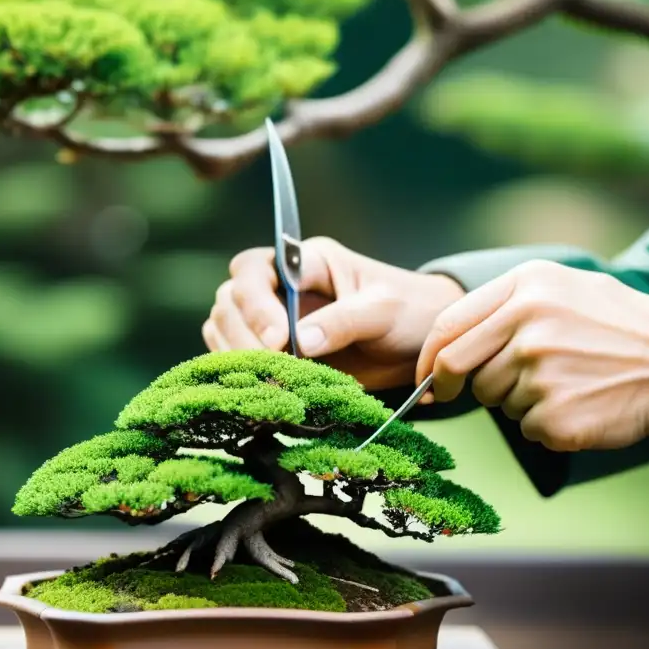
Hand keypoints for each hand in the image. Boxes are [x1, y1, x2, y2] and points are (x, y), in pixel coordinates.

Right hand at [205, 236, 465, 389]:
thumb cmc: (409, 312)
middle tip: (271, 363)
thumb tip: (300, 342)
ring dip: (236, 353)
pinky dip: (241, 370)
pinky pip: (238, 356)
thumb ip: (344, 321)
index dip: (256, 302)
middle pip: (231, 298)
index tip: (280, 339)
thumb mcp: (383, 310)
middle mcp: (284, 287)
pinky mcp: (278, 353)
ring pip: (225, 326)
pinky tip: (261, 385)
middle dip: (243, 332)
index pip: (256, 268)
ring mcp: (276, 320)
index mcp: (308, 263)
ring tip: (267, 378)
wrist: (423, 344)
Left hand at [415, 260, 648, 451]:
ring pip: (496, 400)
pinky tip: (580, 403)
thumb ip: (505, 304)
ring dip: (518, 400)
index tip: (426, 379)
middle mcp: (527, 326)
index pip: (448, 327)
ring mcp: (540, 372)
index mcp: (525, 288)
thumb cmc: (618, 324)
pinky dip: (546, 424)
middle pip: (461, 370)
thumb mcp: (563, 286)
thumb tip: (447, 342)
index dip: (428, 360)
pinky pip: (526, 427)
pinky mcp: (554, 415)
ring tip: (565, 382)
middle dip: (460, 386)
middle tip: (469, 394)